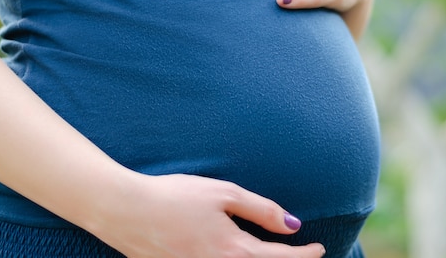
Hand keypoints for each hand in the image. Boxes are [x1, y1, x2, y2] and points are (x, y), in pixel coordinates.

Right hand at [87, 173, 325, 257]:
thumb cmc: (175, 196)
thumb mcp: (223, 194)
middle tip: (303, 256)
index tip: (319, 249)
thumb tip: (292, 224)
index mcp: (233, 250)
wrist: (126, 210)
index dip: (304, 256)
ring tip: (271, 255)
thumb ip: (261, 210)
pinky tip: (235, 254)